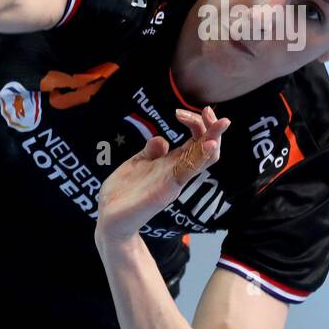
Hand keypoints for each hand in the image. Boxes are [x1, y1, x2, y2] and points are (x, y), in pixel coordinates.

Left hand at [94, 107, 230, 242]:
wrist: (108, 219)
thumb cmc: (124, 192)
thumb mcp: (137, 164)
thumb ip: (151, 152)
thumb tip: (162, 139)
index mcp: (171, 164)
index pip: (197, 142)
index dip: (202, 125)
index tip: (203, 109)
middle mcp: (176, 172)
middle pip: (206, 149)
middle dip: (211, 128)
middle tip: (207, 111)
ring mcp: (172, 182)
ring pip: (202, 160)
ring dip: (212, 140)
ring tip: (219, 124)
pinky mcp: (164, 191)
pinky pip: (186, 172)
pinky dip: (199, 158)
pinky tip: (208, 145)